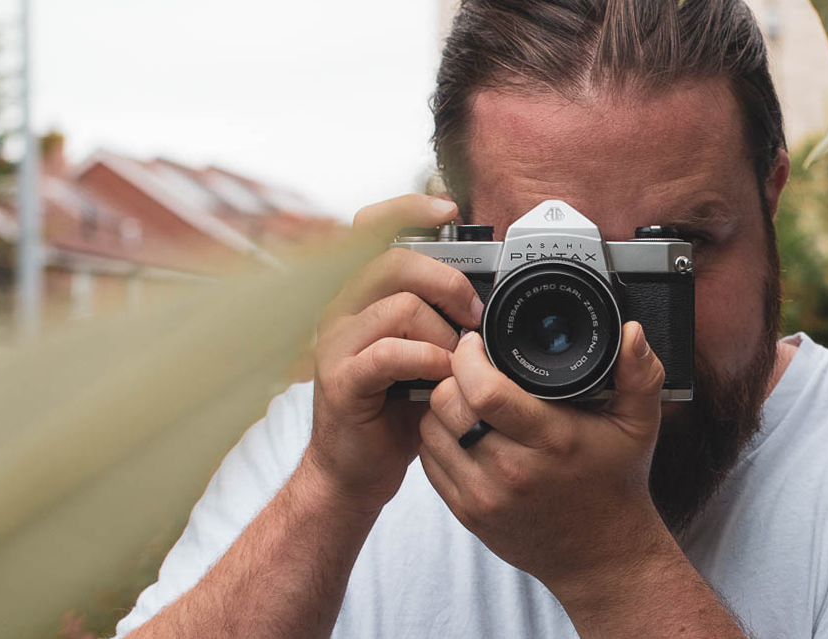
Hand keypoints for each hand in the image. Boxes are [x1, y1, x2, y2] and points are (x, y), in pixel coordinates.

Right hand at [304, 194, 484, 515]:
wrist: (358, 466)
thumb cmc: (395, 404)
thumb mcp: (425, 348)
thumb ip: (441, 314)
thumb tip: (490, 287)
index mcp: (363, 291)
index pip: (372, 226)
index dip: (409, 207)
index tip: (448, 208)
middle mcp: (343, 306)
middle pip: (394, 261)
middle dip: (449, 283)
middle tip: (474, 316)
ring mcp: (337, 341)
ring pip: (399, 306)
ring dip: (444, 332)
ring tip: (457, 359)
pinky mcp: (341, 378)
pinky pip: (390, 352)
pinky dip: (427, 361)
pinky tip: (440, 377)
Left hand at [417, 321, 671, 599]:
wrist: (602, 555)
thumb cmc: (617, 482)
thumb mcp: (639, 424)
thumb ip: (641, 373)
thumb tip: (632, 332)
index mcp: (552, 441)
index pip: (485, 391)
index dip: (470, 357)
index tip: (477, 344)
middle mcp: (513, 470)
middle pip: (448, 403)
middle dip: (453, 376)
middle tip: (470, 368)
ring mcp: (485, 496)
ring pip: (431, 429)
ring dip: (441, 406)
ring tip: (465, 397)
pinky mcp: (468, 513)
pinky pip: (430, 461)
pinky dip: (439, 438)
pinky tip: (462, 430)